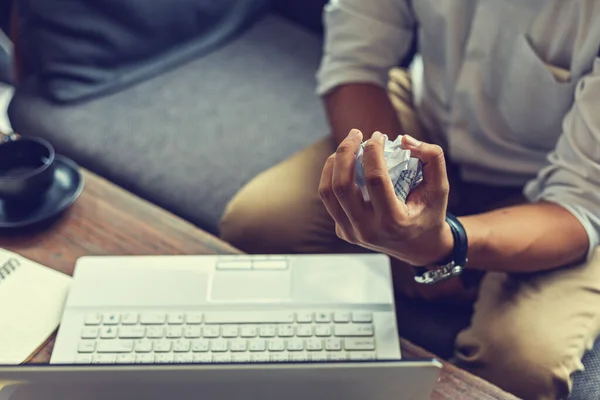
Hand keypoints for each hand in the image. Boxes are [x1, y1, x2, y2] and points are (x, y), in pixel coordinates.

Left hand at [318, 129, 452, 266]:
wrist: (418, 247)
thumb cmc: (429, 212)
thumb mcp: (440, 186)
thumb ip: (432, 157)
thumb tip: (404, 139)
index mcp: (394, 221)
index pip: (375, 179)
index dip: (373, 150)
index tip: (379, 135)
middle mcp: (368, 230)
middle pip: (342, 185)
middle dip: (345, 152)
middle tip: (356, 134)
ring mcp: (352, 233)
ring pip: (328, 192)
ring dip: (333, 163)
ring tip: (347, 147)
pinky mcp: (342, 232)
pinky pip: (330, 200)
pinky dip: (333, 177)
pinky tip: (345, 165)